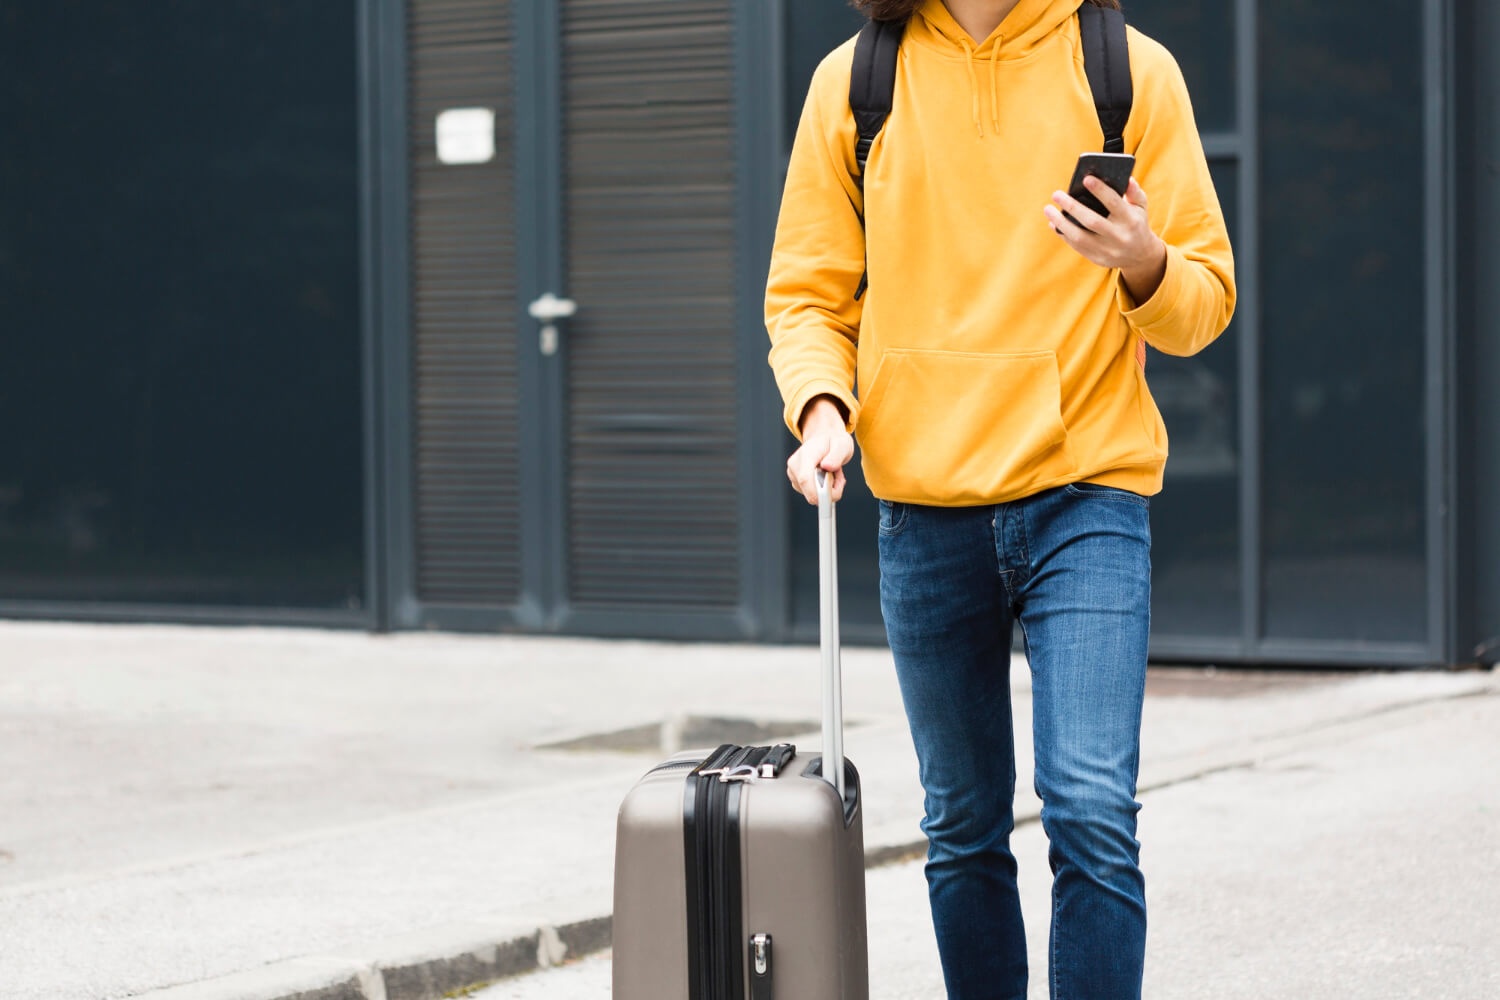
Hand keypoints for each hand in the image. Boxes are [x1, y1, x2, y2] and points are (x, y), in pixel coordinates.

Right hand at [787, 396, 853, 504]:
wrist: (824, 438)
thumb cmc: (833, 441)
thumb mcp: (842, 444)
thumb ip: (836, 456)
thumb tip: (828, 467)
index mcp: (805, 455)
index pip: (805, 479)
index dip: (818, 493)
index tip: (832, 495)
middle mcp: (795, 465)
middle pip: (810, 492)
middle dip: (829, 489)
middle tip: (838, 474)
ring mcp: (793, 474)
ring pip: (812, 495)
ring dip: (827, 489)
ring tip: (832, 472)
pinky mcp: (796, 481)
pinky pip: (812, 494)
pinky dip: (822, 489)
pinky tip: (826, 476)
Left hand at [1044, 176, 1167, 303]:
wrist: (1140, 255)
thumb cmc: (1136, 223)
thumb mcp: (1141, 207)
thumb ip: (1134, 191)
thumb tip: (1125, 177)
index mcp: (1131, 220)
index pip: (1114, 203)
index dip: (1100, 191)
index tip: (1086, 179)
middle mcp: (1119, 236)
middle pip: (1092, 221)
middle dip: (1072, 206)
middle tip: (1056, 194)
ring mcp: (1107, 250)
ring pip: (1079, 237)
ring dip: (1061, 222)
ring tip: (1048, 209)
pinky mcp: (1097, 259)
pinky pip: (1076, 246)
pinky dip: (1063, 234)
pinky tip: (1053, 223)